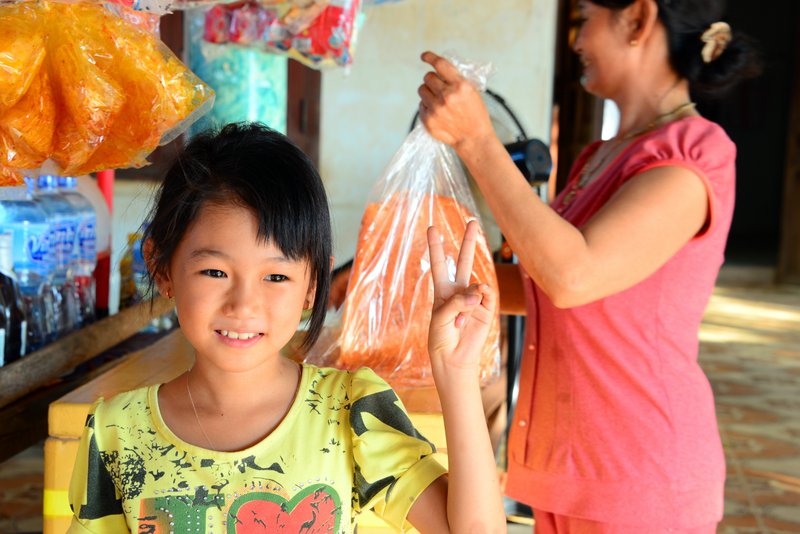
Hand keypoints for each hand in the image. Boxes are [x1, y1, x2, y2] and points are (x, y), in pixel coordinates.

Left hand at [418, 51, 495, 150]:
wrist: (473, 138)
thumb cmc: (475, 114)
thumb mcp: (472, 91)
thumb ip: (456, 80)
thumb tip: (439, 69)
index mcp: (460, 85)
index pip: (440, 65)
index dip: (430, 57)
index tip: (424, 56)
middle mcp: (446, 96)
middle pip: (428, 77)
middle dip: (432, 80)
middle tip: (438, 87)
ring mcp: (436, 109)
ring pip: (421, 89)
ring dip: (428, 91)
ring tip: (437, 99)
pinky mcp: (428, 120)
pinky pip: (421, 105)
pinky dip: (427, 106)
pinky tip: (438, 112)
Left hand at [427, 220, 495, 377]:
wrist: (453, 358)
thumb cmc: (441, 337)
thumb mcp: (440, 317)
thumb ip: (457, 301)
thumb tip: (480, 290)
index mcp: (443, 291)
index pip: (440, 263)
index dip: (436, 246)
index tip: (432, 228)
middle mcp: (459, 291)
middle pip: (464, 260)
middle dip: (469, 241)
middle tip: (473, 221)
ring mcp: (475, 298)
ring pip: (476, 281)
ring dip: (469, 297)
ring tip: (462, 318)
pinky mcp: (487, 307)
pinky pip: (487, 293)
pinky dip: (481, 297)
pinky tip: (477, 304)